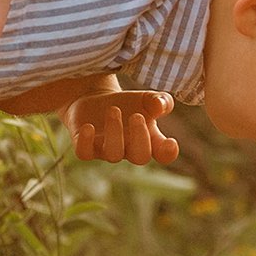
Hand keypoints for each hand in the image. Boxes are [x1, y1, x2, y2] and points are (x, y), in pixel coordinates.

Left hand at [64, 90, 178, 163]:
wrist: (95, 99)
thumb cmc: (128, 103)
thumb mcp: (147, 98)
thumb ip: (160, 101)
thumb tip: (159, 105)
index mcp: (149, 140)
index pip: (163, 154)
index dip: (168, 153)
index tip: (171, 142)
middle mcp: (129, 149)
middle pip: (140, 157)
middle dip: (140, 138)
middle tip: (136, 116)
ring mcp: (106, 150)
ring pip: (113, 154)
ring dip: (114, 132)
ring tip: (113, 110)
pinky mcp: (85, 146)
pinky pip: (84, 153)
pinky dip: (86, 142)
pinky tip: (88, 127)